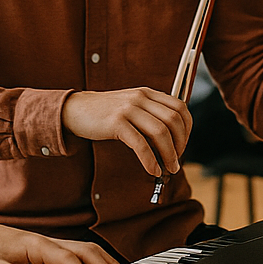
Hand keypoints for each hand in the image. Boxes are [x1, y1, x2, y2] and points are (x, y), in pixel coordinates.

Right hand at [61, 88, 190, 176]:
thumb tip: (172, 139)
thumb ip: (150, 114)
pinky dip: (150, 160)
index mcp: (147, 93)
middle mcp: (140, 98)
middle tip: (176, 160)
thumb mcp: (131, 105)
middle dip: (180, 144)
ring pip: (160, 133)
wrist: (75, 109)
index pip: (180, 107)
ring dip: (169, 154)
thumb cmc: (106, 113)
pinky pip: (140, 144)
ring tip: (169, 168)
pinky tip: (152, 170)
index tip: (183, 145)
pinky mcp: (116, 123)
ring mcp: (128, 109)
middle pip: (173, 120)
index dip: (187, 128)